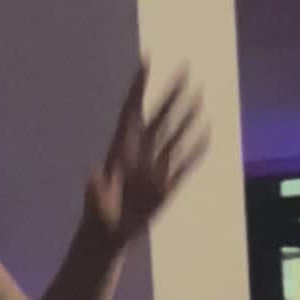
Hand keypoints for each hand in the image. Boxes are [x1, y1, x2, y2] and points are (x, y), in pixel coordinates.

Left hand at [84, 66, 207, 253]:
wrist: (108, 237)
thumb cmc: (99, 221)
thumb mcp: (96, 207)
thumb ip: (95, 191)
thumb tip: (91, 175)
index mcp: (120, 151)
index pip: (131, 111)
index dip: (138, 87)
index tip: (146, 61)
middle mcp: (139, 154)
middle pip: (159, 117)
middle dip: (172, 93)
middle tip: (186, 68)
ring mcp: (154, 168)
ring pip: (174, 134)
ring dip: (188, 115)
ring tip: (200, 94)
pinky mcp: (166, 185)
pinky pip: (185, 162)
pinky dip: (197, 148)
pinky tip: (208, 132)